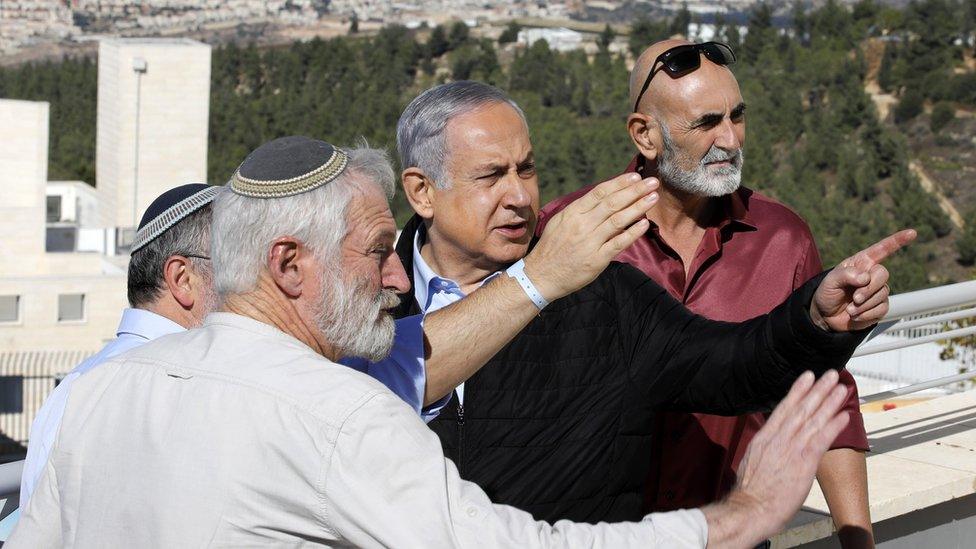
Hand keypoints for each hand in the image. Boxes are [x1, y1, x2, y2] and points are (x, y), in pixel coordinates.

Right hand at [524, 173, 657, 300]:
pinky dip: (633, 233)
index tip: (635, 176)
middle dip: (635, 191)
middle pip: (613, 203)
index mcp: (573, 213)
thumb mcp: (561, 222)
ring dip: (638, 207)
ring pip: (618, 220)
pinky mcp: (597, 259)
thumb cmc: (552, 247)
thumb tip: (604, 199)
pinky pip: (618, 243)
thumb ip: (582, 211)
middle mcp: (582, 225)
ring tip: (653, 198)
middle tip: (653, 182)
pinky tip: (645, 224)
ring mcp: (590, 242)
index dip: (619, 183)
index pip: (600, 192)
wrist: (541, 275)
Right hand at [703, 371, 850, 546]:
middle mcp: (778, 439)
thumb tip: (771, 440)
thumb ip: (765, 446)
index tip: (808, 376)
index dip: (797, 391)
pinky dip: (833, 427)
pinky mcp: (803, 464)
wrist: (750, 508)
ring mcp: (791, 450)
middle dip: (817, 390)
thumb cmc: (751, 490)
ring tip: (841, 389)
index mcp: (765, 437)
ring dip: (829, 403)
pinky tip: (844, 416)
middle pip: (801, 409)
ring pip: (813, 420)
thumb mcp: (753, 459)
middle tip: (831, 374)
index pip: (783, 408)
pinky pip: (821, 441)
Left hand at [811, 229, 916, 331]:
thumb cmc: (828, 293)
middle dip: (869, 288)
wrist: (826, 316)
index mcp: (862, 263)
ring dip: (864, 304)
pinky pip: (881, 309)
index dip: (897, 241)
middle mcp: (872, 275)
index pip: (882, 249)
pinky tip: (855, 315)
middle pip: (883, 274)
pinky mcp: (880, 306)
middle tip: (855, 298)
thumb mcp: (830, 281)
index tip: (912, 233)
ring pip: (882, 294)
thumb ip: (846, 275)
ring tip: (850, 308)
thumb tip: (865, 277)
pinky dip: (866, 314)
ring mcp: (878, 291)